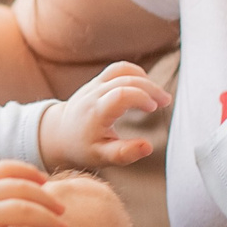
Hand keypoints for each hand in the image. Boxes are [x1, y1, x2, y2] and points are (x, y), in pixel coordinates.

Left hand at [36, 61, 169, 168]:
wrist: (60, 134)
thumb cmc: (83, 147)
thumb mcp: (101, 157)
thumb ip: (124, 154)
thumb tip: (148, 147)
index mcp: (95, 112)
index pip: (121, 94)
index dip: (141, 96)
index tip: (154, 108)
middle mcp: (94, 93)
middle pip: (126, 79)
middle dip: (150, 87)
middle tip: (166, 101)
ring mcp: (94, 84)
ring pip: (122, 70)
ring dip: (144, 78)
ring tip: (157, 94)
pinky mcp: (97, 81)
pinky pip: (118, 69)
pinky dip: (135, 74)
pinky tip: (145, 88)